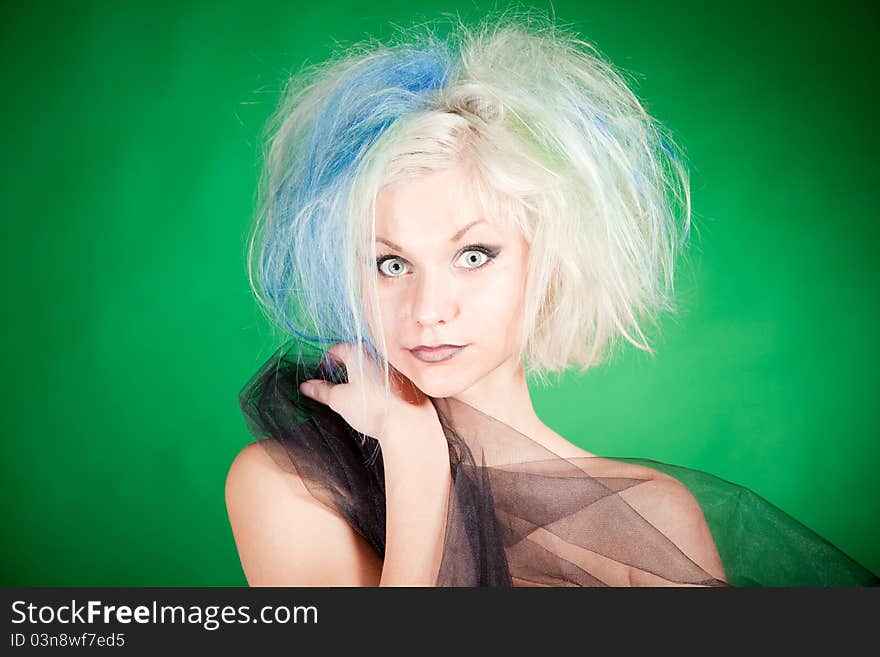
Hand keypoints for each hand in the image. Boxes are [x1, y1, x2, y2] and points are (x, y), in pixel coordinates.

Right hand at [298, 342, 440, 446]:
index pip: (338, 349)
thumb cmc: (371, 408)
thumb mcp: (338, 400)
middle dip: (344, 367)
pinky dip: (377, 384)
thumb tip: (306, 386)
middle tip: (335, 382)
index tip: (322, 372)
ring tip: (354, 393)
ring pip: (372, 366)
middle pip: (356, 355)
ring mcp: (394, 367)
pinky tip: (375, 400)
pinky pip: (387, 377)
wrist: (406, 423)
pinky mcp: (406, 381)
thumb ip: (321, 390)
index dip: (326, 360)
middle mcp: (378, 355)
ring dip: (362, 375)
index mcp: (359, 354)